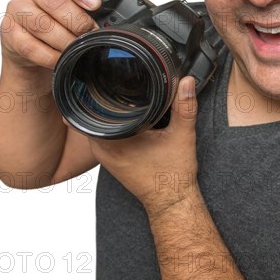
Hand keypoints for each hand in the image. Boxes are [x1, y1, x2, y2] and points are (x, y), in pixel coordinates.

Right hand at [0, 0, 151, 69]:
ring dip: (65, 40)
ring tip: (78, 48)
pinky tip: (61, 59)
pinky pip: (31, 46)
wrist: (33, 50)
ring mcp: (16, 11)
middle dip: (77, 21)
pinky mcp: (9, 33)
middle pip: (53, 2)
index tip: (95, 4)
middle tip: (91, 33)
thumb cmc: (62, 22)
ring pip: (41, 24)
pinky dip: (50, 55)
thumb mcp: (87, 7)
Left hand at [86, 76, 198, 217]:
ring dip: (113, 111)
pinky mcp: (112, 158)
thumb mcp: (182, 135)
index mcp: (113, 141)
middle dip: (109, 98)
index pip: (94, 107)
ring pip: (101, 123)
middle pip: (96, 112)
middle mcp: (103, 149)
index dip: (102, 89)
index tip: (113, 78)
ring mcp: (105, 155)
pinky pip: (107, 134)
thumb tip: (186, 82)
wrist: (172, 201)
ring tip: (131, 100)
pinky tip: (133, 118)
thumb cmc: (172, 176)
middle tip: (126, 86)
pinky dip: (118, 124)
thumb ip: (184, 106)